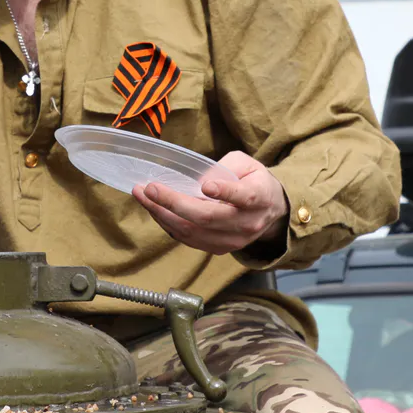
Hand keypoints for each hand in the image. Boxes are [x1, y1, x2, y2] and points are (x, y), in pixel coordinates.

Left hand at [131, 151, 289, 254]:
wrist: (270, 211)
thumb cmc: (253, 181)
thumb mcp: (247, 164)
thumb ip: (225, 167)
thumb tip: (196, 181)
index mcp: (259, 197)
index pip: (244, 196)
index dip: (225, 191)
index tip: (206, 185)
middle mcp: (247, 222)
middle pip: (208, 217)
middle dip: (173, 203)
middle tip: (149, 188)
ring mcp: (233, 240)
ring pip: (193, 231)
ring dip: (162, 214)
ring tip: (142, 196)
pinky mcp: (219, 248)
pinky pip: (189, 240)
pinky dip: (168, 224)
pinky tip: (154, 209)